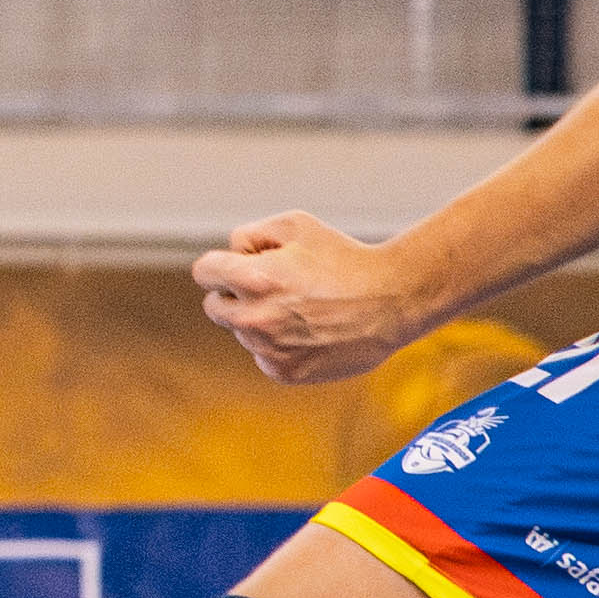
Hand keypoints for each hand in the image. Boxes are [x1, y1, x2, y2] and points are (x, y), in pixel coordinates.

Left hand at [195, 213, 446, 387]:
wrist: (394, 301)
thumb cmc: (344, 258)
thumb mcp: (296, 225)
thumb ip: (251, 235)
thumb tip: (229, 255)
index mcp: (254, 279)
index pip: (204, 272)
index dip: (221, 265)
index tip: (237, 266)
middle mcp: (256, 318)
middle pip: (215, 306)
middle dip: (235, 294)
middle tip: (273, 287)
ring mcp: (269, 349)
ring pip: (242, 332)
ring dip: (259, 319)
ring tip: (303, 308)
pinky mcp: (285, 372)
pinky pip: (263, 355)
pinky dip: (278, 344)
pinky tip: (311, 330)